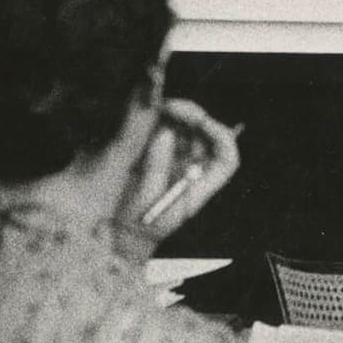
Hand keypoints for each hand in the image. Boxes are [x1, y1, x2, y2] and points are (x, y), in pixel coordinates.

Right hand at [120, 99, 241, 241]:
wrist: (117, 236)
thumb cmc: (134, 225)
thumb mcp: (144, 199)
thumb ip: (156, 166)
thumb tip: (165, 133)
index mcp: (200, 186)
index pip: (226, 157)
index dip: (218, 135)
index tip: (199, 121)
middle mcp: (193, 170)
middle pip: (206, 135)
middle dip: (192, 116)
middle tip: (168, 105)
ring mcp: (176, 160)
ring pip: (186, 128)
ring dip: (173, 115)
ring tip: (154, 108)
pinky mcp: (158, 152)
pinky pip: (165, 128)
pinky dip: (158, 119)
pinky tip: (146, 113)